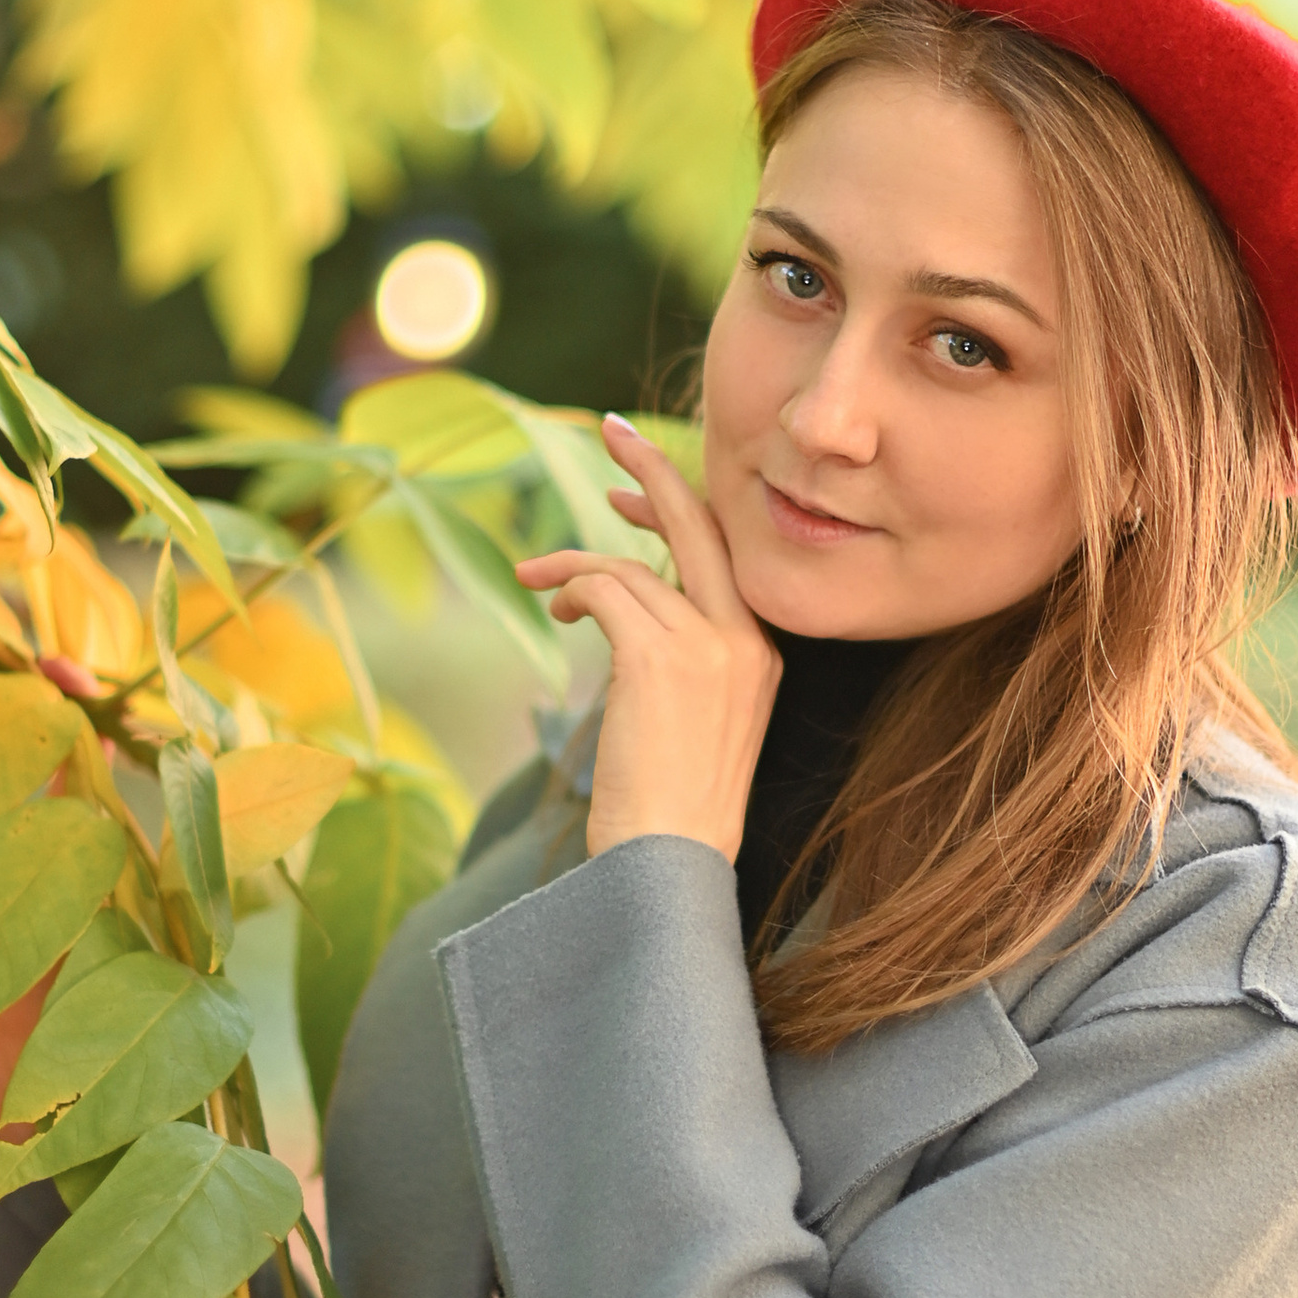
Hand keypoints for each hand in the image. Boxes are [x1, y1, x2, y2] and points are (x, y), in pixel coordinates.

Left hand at [514, 418, 781, 864]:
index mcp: (762, 653)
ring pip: (632, 566)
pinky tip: (556, 607)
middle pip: (701, 526)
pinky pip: (606, 589)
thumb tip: (617, 600)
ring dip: (573, 564)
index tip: (631, 494)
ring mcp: (709, 647)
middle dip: (652, 470)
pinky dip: (572, 587)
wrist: (669, 866)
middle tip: (612, 431)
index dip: (678, 511)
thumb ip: (673, 657)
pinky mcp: (661, 659)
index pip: (726, 555)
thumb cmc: (668, 808)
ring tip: (535, 580)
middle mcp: (746, 641)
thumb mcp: (689, 720)